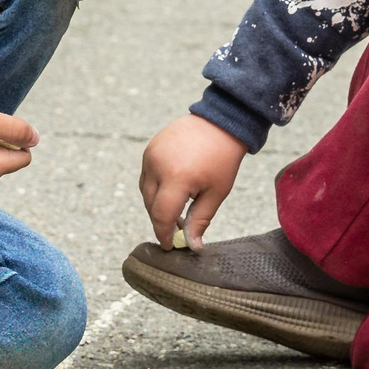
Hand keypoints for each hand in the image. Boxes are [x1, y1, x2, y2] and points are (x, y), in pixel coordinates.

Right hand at [139, 113, 246, 246]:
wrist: (221, 122)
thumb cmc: (222, 159)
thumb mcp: (216, 193)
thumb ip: (200, 220)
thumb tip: (192, 246)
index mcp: (177, 178)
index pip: (161, 215)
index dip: (164, 234)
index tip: (169, 246)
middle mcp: (158, 166)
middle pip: (151, 205)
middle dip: (161, 221)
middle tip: (177, 230)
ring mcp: (150, 155)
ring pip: (146, 191)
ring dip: (156, 205)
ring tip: (176, 210)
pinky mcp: (149, 149)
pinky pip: (146, 176)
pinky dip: (155, 188)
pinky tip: (172, 191)